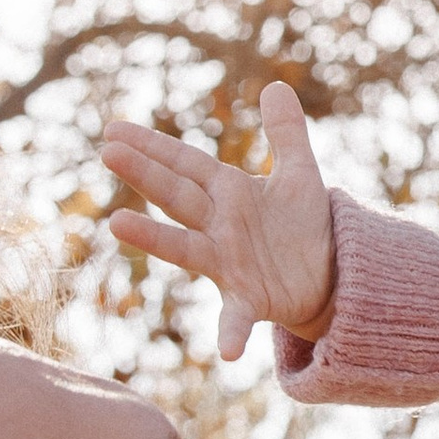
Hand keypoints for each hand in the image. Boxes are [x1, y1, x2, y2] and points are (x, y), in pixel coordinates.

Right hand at [100, 79, 334, 361]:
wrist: (331, 275)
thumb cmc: (306, 225)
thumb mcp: (301, 174)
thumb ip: (286, 133)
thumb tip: (275, 85)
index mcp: (230, 193)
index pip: (186, 163)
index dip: (153, 146)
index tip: (113, 129)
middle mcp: (220, 227)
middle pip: (178, 195)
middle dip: (146, 174)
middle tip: (107, 151)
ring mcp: (229, 264)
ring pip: (185, 246)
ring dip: (153, 238)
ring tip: (116, 223)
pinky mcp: (250, 300)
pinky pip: (236, 318)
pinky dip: (230, 334)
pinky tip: (228, 353)